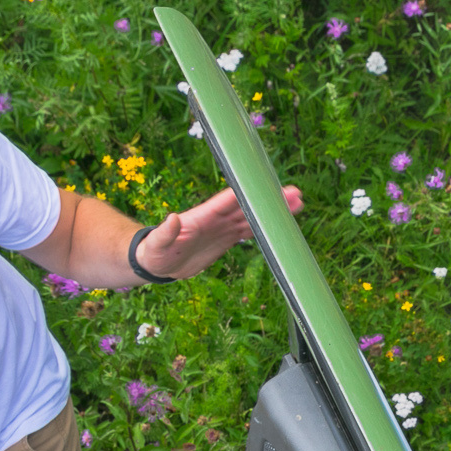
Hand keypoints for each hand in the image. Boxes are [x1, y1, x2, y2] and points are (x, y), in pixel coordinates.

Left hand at [131, 185, 303, 281]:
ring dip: (273, 211)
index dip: (245, 195)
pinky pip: (249, 230)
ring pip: (252, 216)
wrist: (158, 263)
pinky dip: (265, 226)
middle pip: (246, 205)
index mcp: (201, 217)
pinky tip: (281, 223)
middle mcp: (215, 219)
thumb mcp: (156, 245)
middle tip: (294, 193)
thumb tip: (173, 218)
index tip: (263, 187)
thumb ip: (164, 232)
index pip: (226, 203)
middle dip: (268, 200)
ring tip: (297, 202)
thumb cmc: (154, 253)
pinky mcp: (226, 238)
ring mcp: (222, 228)